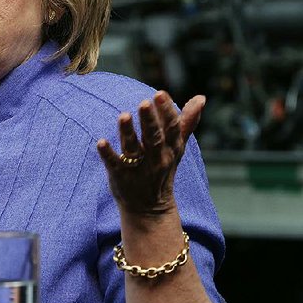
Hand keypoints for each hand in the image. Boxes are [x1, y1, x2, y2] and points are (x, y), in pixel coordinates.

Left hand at [97, 91, 204, 216]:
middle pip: (153, 137)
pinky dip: (108, 154)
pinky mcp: (120, 177)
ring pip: (133, 149)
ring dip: (128, 132)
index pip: (172, 128)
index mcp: (171, 148)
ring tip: (123, 116)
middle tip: (144, 102)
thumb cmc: (162, 169)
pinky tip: (101, 142)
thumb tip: (201, 97)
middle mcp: (156, 158)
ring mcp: (138, 168)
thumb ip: (185, 122)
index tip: (160, 94)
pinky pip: (115, 164)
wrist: (150, 209)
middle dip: (150, 120)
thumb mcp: (176, 148)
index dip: (167, 112)